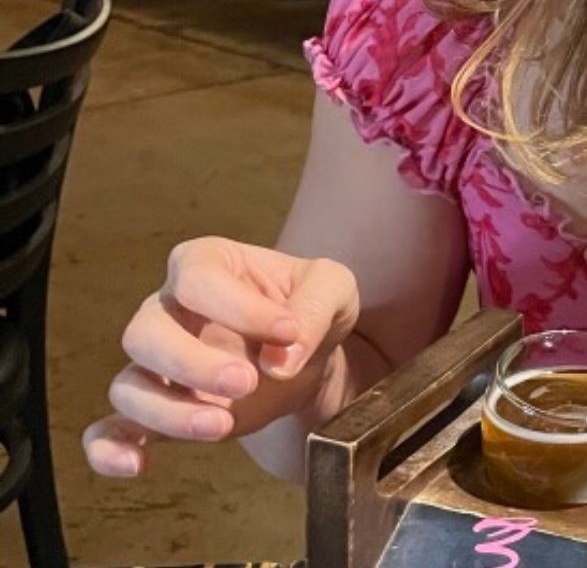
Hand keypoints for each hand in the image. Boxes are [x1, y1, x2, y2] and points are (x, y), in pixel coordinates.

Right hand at [83, 238, 359, 477]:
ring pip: (129, 386)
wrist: (308, 353)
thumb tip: (282, 360)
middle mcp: (169, 309)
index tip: (287, 332)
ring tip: (223, 426)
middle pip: (146, 333)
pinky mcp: (157, 411)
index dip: (238, 308)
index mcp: (207, 264)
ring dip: (168, 411)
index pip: (198, 279)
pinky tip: (137, 464)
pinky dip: (111, 449)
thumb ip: (315, 309)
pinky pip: (109, 430)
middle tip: (246, 382)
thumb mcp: (334, 289)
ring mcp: (157, 363)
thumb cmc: (312, 307)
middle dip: (192, 363)